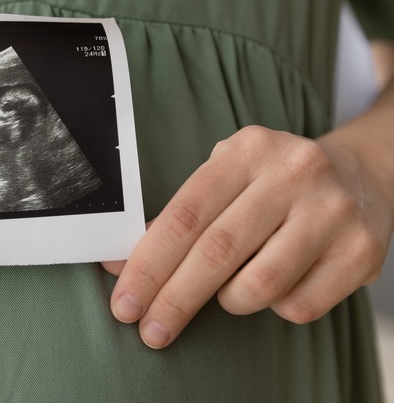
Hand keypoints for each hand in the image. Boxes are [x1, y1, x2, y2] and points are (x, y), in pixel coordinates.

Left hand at [103, 125, 392, 348]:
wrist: (361, 176)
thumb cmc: (273, 183)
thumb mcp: (226, 178)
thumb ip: (177, 219)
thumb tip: (119, 267)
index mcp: (247, 151)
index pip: (184, 216)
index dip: (148, 264)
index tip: (125, 301)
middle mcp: (293, 174)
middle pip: (216, 252)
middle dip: (174, 299)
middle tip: (149, 330)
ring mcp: (332, 212)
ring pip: (260, 285)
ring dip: (230, 300)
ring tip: (229, 291)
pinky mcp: (362, 251)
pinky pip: (299, 305)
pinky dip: (275, 307)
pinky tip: (277, 286)